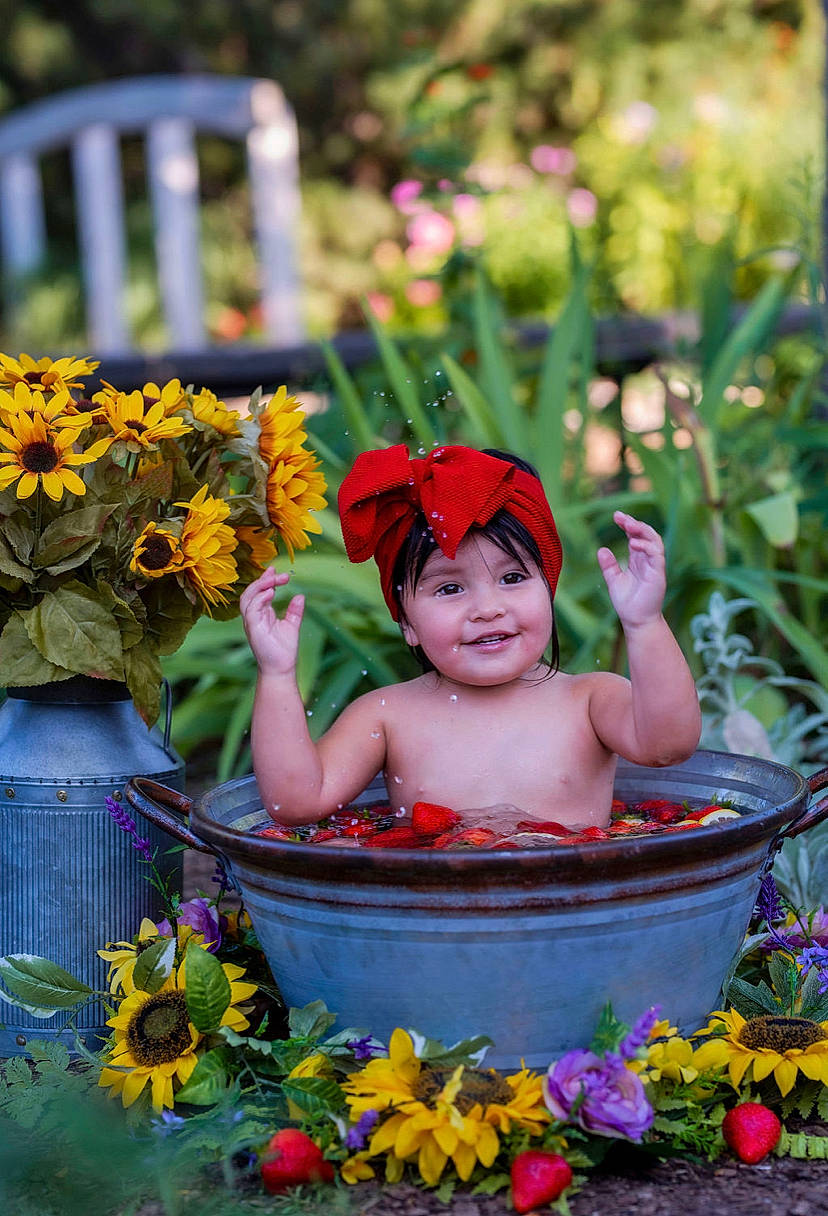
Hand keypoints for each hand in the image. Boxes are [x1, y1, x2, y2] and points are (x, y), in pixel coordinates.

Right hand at [239, 567, 304, 675]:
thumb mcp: (292, 625)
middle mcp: (254, 616)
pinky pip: (251, 609)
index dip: (265, 579)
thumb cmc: (284, 650)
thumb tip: (300, 595)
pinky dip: (259, 599)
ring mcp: (251, 622)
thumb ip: (294, 611)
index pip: (259, 592)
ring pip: (247, 598)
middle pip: (251, 592)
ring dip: (260, 586)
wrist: (281, 668)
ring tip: (274, 580)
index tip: (274, 569)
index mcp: (261, 614)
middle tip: (277, 572)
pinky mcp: (252, 627)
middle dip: (263, 580)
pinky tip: (271, 593)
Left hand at [596, 511, 665, 628]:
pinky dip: (646, 546)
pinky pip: (657, 554)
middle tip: (621, 517)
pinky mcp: (658, 573)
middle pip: (646, 535)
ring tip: (628, 524)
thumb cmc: (627, 603)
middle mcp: (647, 560)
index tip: (616, 516)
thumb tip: (601, 549)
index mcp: (637, 559)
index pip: (635, 536)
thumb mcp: (613, 580)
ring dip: (642, 530)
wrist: (636, 621)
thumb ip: (609, 565)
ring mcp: (654, 566)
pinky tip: (633, 543)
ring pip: (655, 540)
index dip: (627, 525)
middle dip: (635, 523)